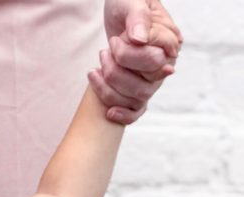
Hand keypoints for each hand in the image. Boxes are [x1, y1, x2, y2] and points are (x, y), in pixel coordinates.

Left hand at [90, 0, 182, 124]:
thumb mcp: (132, 1)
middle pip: (146, 83)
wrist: (118, 12)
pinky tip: (108, 112)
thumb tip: (140, 40)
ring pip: (137, 98)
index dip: (131, 55)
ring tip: (97, 67)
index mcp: (170, 41)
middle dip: (118, 71)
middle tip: (105, 51)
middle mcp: (165, 64)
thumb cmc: (127, 3)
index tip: (116, 40)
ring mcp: (153, 81)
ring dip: (111, 87)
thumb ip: (138, 17)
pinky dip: (123, 115)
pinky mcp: (138, 92)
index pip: (155, 60)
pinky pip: (136, 113)